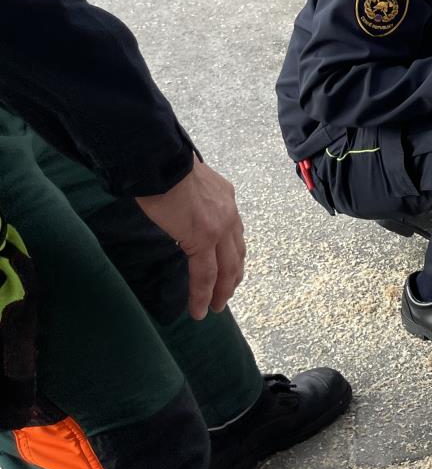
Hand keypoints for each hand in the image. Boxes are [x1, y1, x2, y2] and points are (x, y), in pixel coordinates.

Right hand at [135, 157, 245, 320]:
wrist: (159, 158)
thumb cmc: (163, 164)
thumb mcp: (186, 180)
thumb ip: (190, 198)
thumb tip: (179, 206)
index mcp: (225, 197)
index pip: (234, 232)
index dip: (232, 253)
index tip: (229, 268)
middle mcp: (228, 213)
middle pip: (236, 254)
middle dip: (232, 277)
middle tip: (226, 295)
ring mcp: (218, 226)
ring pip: (226, 268)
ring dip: (222, 291)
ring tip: (215, 307)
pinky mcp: (202, 237)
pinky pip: (205, 274)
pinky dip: (203, 294)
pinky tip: (200, 309)